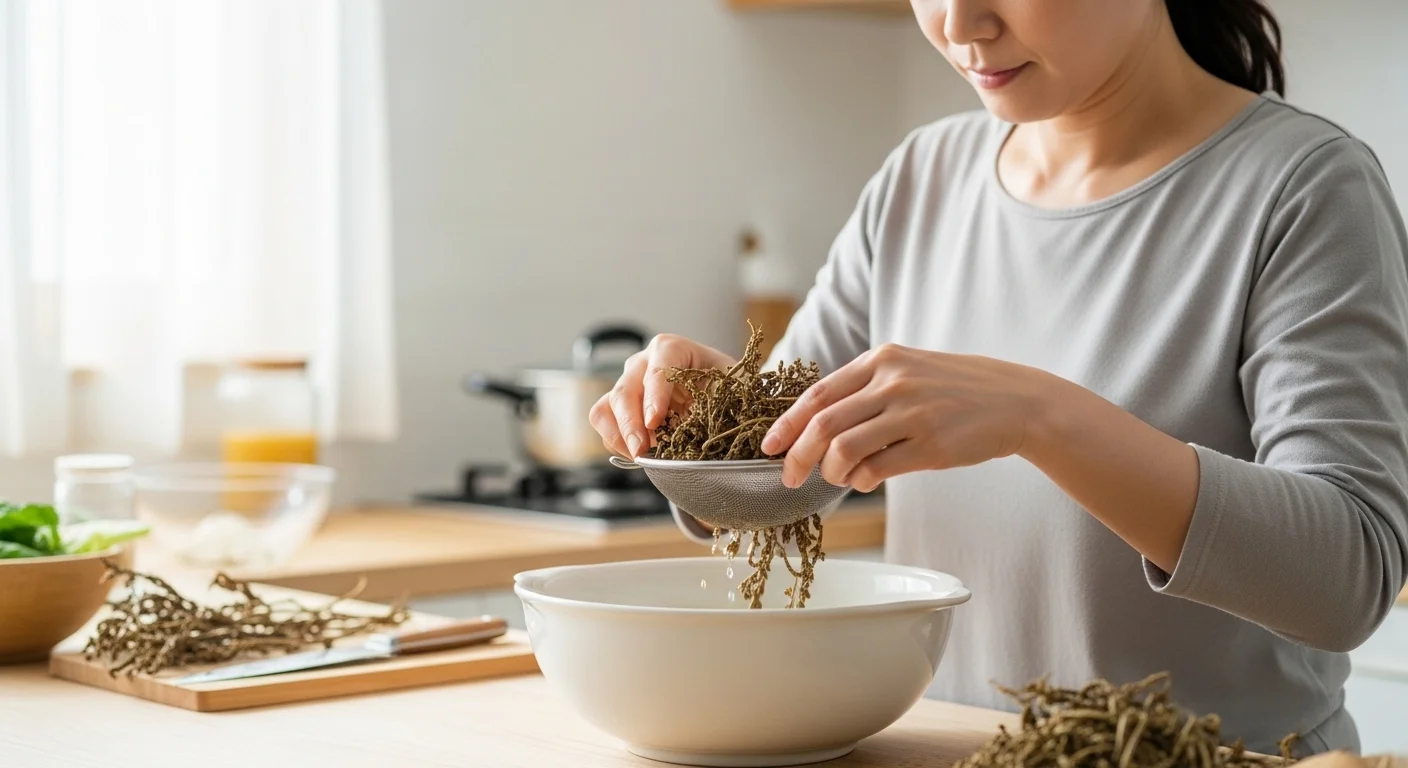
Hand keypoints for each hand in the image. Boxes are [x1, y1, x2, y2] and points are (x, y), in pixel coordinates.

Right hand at [589, 334, 735, 458]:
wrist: (719, 393)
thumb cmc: (726, 386)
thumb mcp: (734, 388)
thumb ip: (724, 401)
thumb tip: (715, 430)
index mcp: (672, 349)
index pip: (657, 368)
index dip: (654, 396)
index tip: (655, 422)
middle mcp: (643, 363)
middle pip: (625, 390)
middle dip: (631, 424)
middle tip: (642, 451)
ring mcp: (628, 384)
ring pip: (606, 407)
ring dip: (618, 435)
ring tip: (641, 456)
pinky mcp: (619, 406)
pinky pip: (605, 424)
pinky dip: (618, 443)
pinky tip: (640, 454)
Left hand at [760, 343, 1051, 490]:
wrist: (1016, 400)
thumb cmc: (956, 390)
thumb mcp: (909, 371)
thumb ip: (867, 391)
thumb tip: (818, 427)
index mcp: (881, 360)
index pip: (818, 393)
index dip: (787, 423)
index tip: (769, 446)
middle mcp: (893, 382)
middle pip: (823, 424)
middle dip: (798, 455)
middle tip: (789, 477)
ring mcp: (913, 413)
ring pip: (845, 448)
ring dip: (830, 472)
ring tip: (835, 479)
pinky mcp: (932, 444)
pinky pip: (878, 469)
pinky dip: (861, 480)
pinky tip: (863, 482)